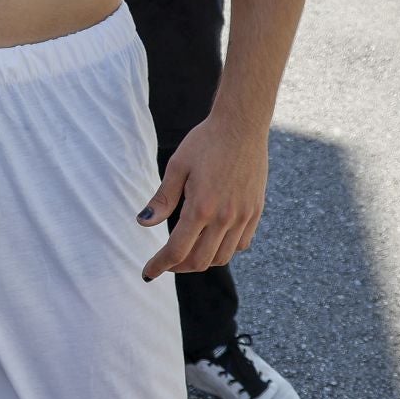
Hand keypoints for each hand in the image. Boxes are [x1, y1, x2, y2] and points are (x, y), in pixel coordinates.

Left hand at [138, 113, 269, 279]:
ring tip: (187, 252)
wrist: (242, 126)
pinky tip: (212, 240)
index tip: (148, 272)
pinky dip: (224, 250)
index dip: (160, 265)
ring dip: (202, 261)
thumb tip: (143, 223)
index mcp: (201, 207)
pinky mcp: (256, 212)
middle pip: (200, 261)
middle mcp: (225, 218)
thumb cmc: (206, 142)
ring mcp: (243, 217)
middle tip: (165, 262)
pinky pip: (241, 244)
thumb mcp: (177, 166)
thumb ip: (162, 199)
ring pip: (222, 257)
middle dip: (178, 267)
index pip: (177, 250)